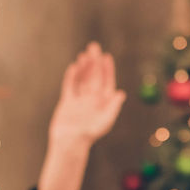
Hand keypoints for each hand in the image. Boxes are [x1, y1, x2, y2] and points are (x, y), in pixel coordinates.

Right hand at [38, 42, 127, 189]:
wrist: (70, 142)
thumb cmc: (90, 134)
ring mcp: (80, 100)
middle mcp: (92, 100)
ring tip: (84, 54)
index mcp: (103, 103)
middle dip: (95, 62)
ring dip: (84, 67)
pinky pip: (70, 86)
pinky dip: (72, 76)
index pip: (106, 82)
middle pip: (94, 77)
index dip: (107, 69)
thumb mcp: (105, 120)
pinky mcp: (68, 102)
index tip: (106, 56)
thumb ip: (113, 107)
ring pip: (82, 79)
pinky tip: (74, 66)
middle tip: (94, 46)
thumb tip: (121, 93)